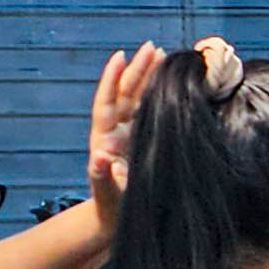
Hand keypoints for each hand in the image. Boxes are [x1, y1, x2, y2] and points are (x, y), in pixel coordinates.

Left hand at [87, 41, 165, 228]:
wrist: (114, 221)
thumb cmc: (111, 209)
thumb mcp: (107, 194)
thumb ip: (102, 176)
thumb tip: (99, 157)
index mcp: (104, 139)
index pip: (107, 102)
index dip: (112, 79)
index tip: (121, 56)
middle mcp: (115, 132)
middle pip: (126, 93)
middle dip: (138, 69)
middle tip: (153, 47)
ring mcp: (128, 134)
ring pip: (138, 99)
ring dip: (148, 77)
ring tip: (162, 55)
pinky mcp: (141, 140)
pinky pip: (149, 112)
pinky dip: (157, 95)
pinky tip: (169, 83)